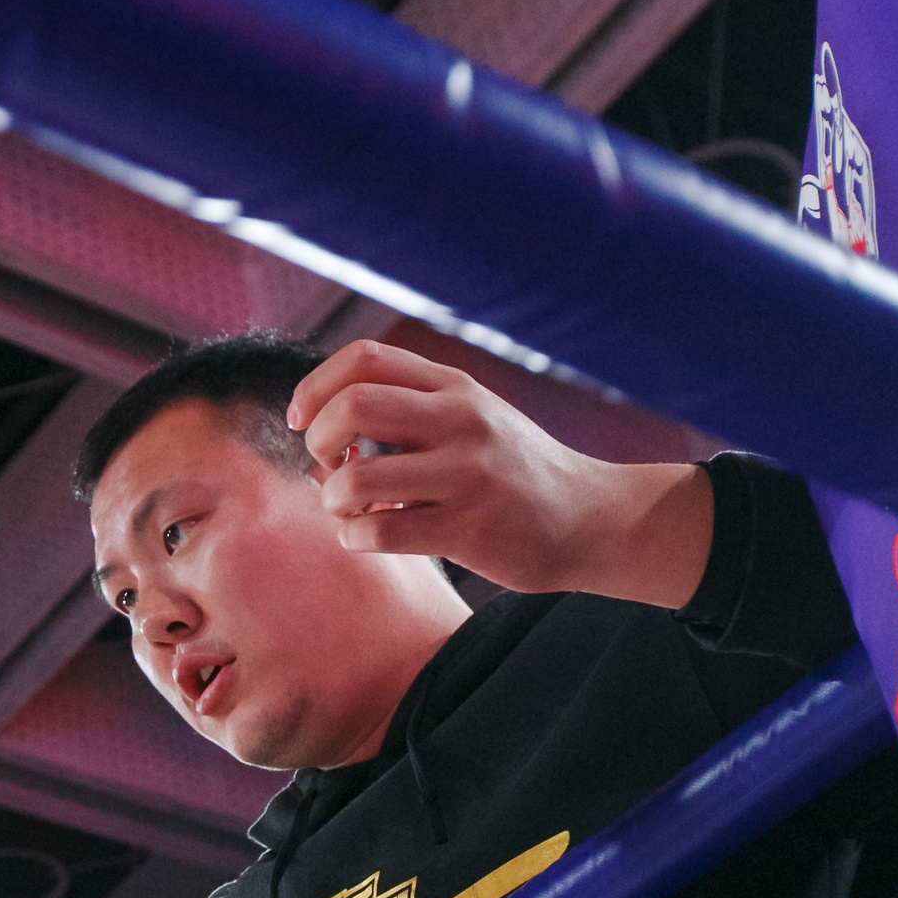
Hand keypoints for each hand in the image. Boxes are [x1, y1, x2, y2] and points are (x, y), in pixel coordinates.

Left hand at [288, 341, 710, 608]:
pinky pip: (380, 535)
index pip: (365, 358)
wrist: (593, 518)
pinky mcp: (469, 530)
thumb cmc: (515, 471)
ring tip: (350, 511)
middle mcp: (461, 421)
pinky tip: (368, 538)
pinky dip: (355, 539)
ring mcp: (467, 475)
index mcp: (455, 387)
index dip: (315, 387)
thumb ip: (412, 406)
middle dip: (319, 441)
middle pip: (352, 407)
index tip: (304, 421)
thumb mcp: (473, 416)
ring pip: (357, 481)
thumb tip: (325, 415)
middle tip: (329, 468)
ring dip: (333, 502)